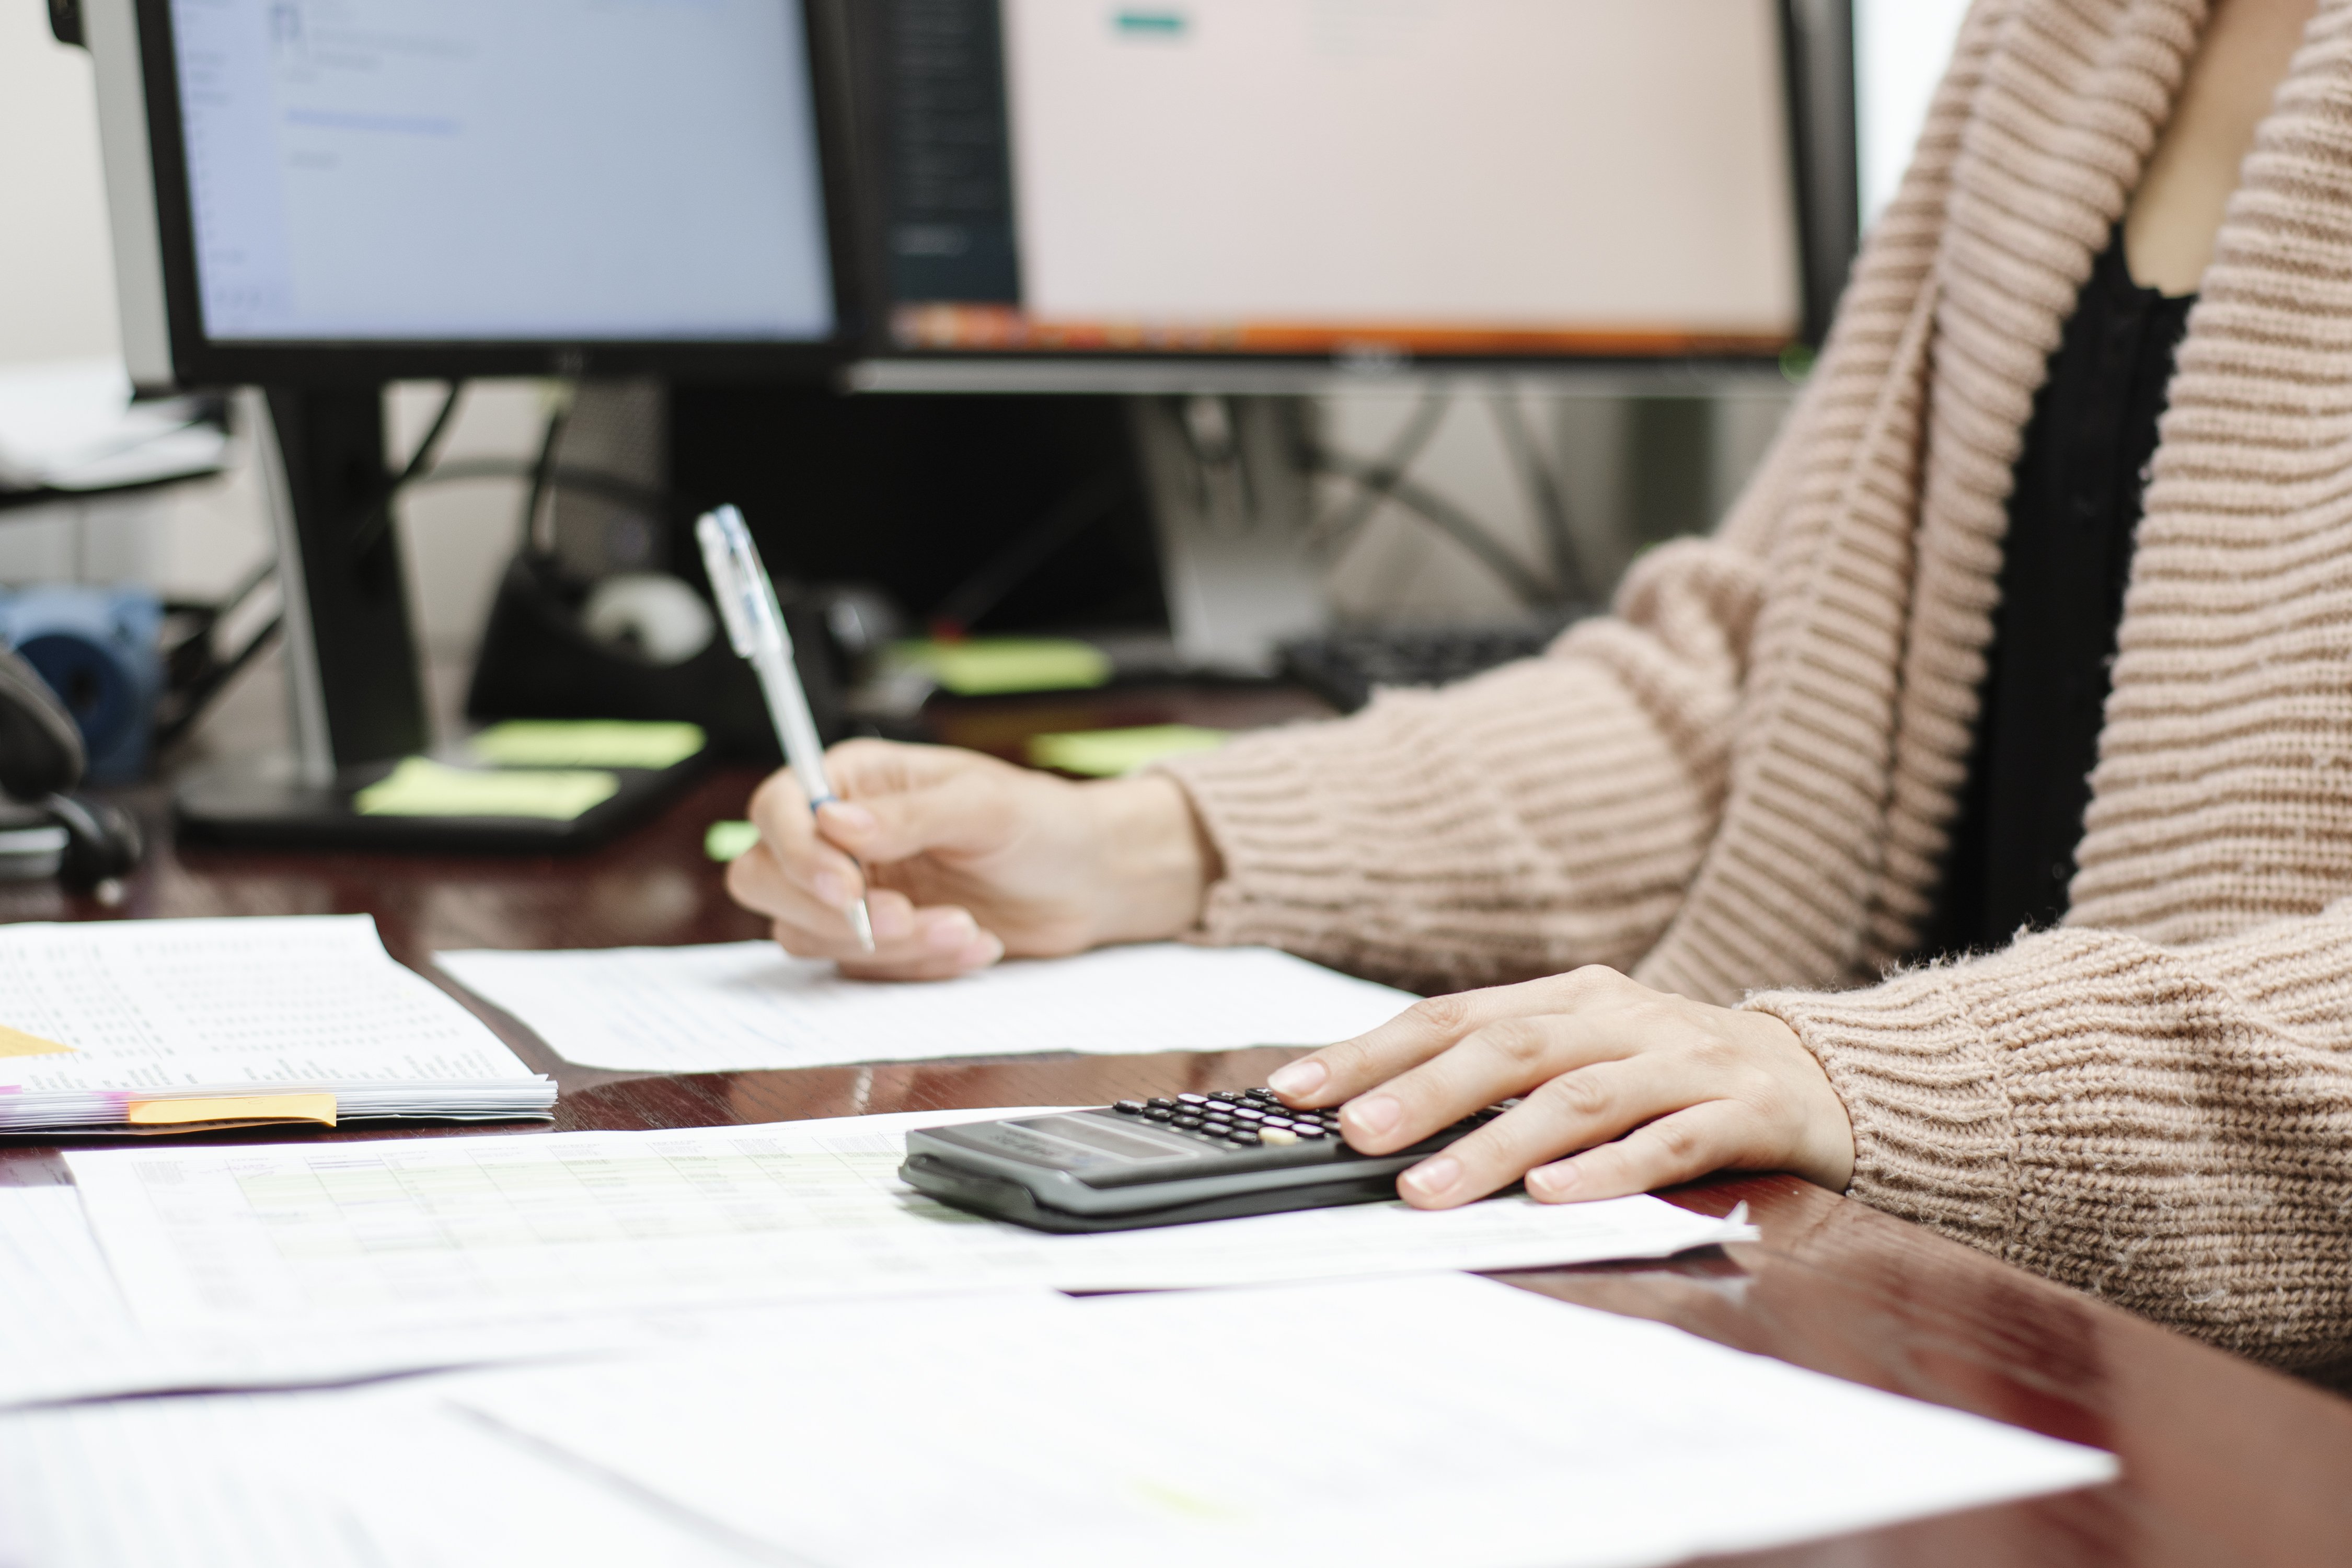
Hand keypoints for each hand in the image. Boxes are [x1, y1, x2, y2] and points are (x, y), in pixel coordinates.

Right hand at [724, 740, 1218, 980]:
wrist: (1088, 882)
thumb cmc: (1041, 823)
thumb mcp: (982, 806)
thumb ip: (907, 815)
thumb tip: (835, 823)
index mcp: (855, 779)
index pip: (777, 808)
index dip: (796, 852)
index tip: (848, 888)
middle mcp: (840, 836)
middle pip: (766, 879)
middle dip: (830, 913)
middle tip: (904, 918)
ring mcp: (854, 892)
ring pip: (811, 935)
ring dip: (887, 944)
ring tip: (963, 928)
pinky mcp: (879, 941)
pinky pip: (862, 969)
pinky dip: (917, 965)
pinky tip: (974, 944)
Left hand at [1265, 966, 1854, 1206]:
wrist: (1832, 1077)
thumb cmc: (1681, 1076)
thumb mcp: (1590, 1060)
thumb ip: (1505, 1080)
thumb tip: (1378, 1118)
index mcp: (1573, 998)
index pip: (1452, 1017)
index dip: (1370, 1050)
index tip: (1293, 1089)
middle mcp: (1622, 1018)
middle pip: (1507, 1047)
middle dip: (1419, 1091)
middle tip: (1348, 1134)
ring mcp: (1686, 1060)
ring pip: (1577, 1097)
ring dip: (1494, 1145)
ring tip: (1426, 1188)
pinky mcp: (1745, 1112)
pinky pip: (1669, 1140)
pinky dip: (1608, 1168)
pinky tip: (1555, 1197)